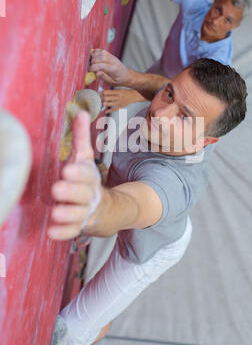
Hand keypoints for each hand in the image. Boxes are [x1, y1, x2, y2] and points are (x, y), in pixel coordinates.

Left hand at [48, 111, 101, 240]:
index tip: (67, 169)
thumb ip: (82, 138)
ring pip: (79, 213)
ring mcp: (85, 211)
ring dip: (68, 213)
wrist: (105, 209)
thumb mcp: (86, 159)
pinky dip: (64, 232)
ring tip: (55, 212)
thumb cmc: (87, 180)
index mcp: (90, 176)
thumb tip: (81, 112)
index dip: (79, 172)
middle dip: (72, 191)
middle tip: (57, 188)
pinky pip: (73, 231)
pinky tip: (52, 231)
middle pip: (84, 193)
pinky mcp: (79, 226)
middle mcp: (90, 194)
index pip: (87, 173)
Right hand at [89, 49, 130, 85]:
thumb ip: (104, 78)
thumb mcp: (112, 83)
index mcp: (113, 69)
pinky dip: (96, 52)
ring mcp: (112, 57)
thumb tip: (97, 73)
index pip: (101, 65)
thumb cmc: (119, 80)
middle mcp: (113, 61)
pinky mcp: (110, 55)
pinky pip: (102, 51)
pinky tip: (93, 57)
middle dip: (92, 62)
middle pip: (100, 57)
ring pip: (100, 52)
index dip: (92, 67)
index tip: (88, 70)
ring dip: (93, 56)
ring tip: (90, 62)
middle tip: (88, 67)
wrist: (127, 75)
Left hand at [101, 88, 144, 112]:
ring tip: (102, 103)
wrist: (133, 96)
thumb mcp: (120, 89)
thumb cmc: (126, 92)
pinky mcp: (121, 106)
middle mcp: (118, 97)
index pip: (109, 92)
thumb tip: (105, 93)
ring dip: (106, 104)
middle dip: (103, 98)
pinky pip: (115, 109)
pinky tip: (106, 111)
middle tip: (99, 98)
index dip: (104, 93)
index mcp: (118, 91)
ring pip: (111, 103)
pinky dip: (110, 110)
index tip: (100, 93)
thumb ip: (113, 91)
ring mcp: (120, 102)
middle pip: (109, 98)